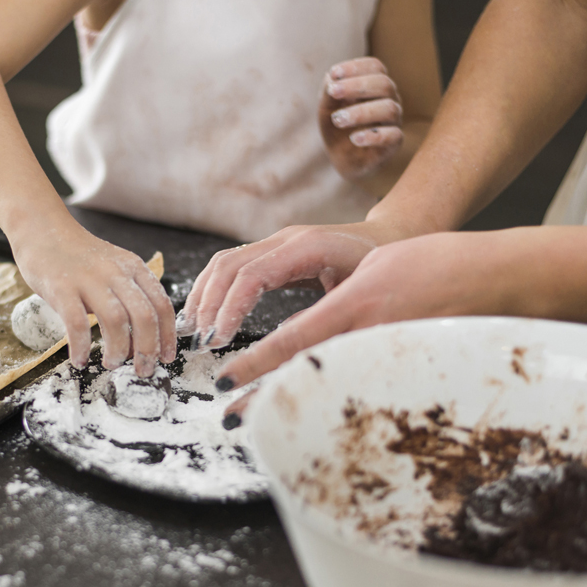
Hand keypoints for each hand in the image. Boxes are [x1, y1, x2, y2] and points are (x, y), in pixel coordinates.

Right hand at [13, 220, 175, 376]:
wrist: (42, 229)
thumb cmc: (79, 257)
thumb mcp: (115, 267)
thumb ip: (131, 293)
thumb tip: (145, 335)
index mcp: (134, 268)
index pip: (162, 305)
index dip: (167, 336)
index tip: (166, 358)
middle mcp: (116, 273)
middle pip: (144, 317)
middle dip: (147, 350)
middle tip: (142, 370)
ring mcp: (89, 280)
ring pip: (116, 321)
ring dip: (118, 350)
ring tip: (112, 364)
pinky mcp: (61, 288)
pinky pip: (76, 324)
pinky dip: (81, 347)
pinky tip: (80, 360)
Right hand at [176, 221, 392, 349]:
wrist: (390, 238)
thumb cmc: (380, 269)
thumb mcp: (358, 295)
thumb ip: (323, 316)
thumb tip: (287, 348)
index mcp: (306, 247)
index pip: (251, 275)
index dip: (229, 308)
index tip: (218, 340)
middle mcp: (285, 239)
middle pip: (228, 265)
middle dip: (209, 304)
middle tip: (200, 341)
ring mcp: (276, 243)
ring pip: (224, 263)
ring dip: (204, 296)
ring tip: (195, 331)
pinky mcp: (272, 252)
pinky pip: (231, 266)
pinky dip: (213, 290)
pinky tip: (206, 316)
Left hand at [213, 231, 512, 394]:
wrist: (499, 277)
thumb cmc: (435, 264)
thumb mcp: (374, 271)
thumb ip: (336, 301)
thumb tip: (305, 328)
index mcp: (356, 303)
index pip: (294, 337)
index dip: (256, 363)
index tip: (226, 380)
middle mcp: (369, 334)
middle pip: (305, 374)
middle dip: (265, 397)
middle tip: (231, 417)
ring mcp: (390, 357)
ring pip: (329, 387)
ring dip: (294, 404)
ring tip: (262, 422)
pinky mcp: (406, 371)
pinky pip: (361, 389)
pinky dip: (332, 403)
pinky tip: (315, 415)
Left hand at [319, 57, 403, 179]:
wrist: (343, 160)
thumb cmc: (337, 128)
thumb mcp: (326, 109)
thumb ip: (328, 92)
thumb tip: (331, 77)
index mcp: (375, 86)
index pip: (375, 67)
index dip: (356, 67)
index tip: (334, 73)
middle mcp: (389, 99)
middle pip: (384, 84)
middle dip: (357, 86)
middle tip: (333, 92)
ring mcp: (394, 121)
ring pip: (389, 109)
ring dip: (361, 112)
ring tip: (338, 119)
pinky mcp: (394, 143)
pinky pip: (393, 135)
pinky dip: (372, 136)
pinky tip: (354, 139)